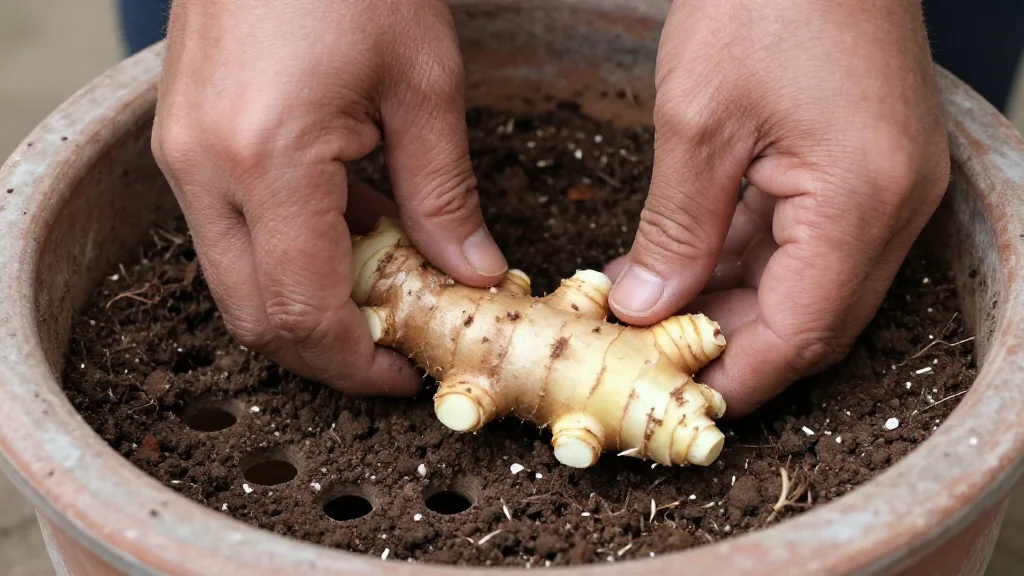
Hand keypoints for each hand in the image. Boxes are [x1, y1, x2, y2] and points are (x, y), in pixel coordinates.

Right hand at [151, 0, 506, 394]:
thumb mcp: (424, 84)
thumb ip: (445, 195)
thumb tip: (472, 274)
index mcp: (266, 160)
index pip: (303, 313)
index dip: (358, 365)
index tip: (407, 372)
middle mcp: (204, 169)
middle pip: (256, 316)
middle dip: (330, 351)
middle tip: (398, 345)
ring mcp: (185, 156)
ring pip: (238, 282)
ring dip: (309, 304)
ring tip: (385, 288)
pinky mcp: (186, 141)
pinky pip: (233, 234)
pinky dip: (289, 256)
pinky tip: (349, 233)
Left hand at [605, 0, 949, 415]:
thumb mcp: (698, 121)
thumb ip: (675, 230)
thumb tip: (648, 307)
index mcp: (863, 202)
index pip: (801, 334)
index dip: (736, 377)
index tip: (674, 397)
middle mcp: (893, 206)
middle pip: (810, 319)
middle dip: (727, 344)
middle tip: (648, 354)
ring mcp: (887, 185)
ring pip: (804, 282)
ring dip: (729, 302)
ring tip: (649, 308)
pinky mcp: (866, 165)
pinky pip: (806, 238)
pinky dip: (745, 258)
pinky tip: (682, 261)